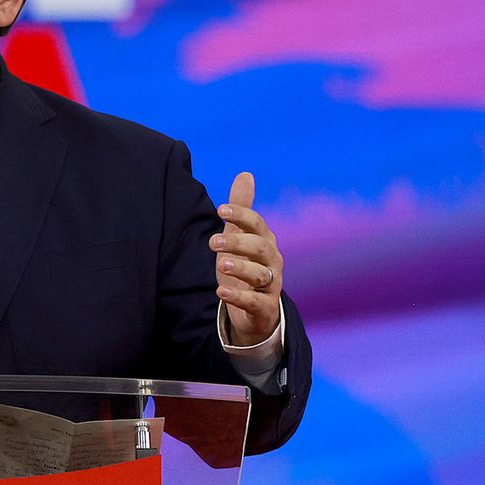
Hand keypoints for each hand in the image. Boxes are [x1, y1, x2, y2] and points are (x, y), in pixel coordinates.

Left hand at [210, 171, 282, 346]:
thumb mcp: (240, 237)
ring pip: (260, 274)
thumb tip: (245, 174)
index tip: (219, 209)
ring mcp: (271, 285)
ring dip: (240, 268)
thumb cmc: (246, 266)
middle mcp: (272, 261)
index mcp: (265, 241)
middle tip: (212, 241)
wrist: (256, 310)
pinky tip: (220, 292)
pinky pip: (255, 302)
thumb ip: (242, 209)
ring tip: (220, 264)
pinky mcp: (264, 308)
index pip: (257, 224)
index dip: (241, 215)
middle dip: (237, 242)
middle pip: (260, 248)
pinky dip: (239, 297)